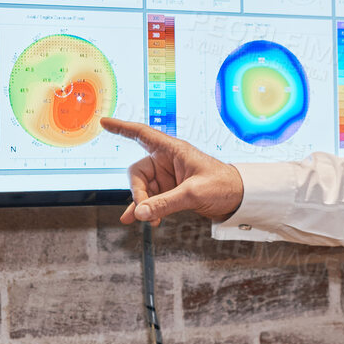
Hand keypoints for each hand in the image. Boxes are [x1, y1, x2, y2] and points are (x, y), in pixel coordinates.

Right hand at [99, 117, 244, 224]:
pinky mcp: (170, 192)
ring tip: (146, 221)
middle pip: (138, 172)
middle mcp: (167, 161)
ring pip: (143, 189)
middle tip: (144, 210)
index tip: (105, 122)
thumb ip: (165, 203)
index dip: (122, 128)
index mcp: (173, 150)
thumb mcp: (194, 193)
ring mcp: (167, 178)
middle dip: (138, 192)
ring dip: (142, 205)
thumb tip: (140, 213)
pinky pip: (151, 200)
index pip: (142, 134)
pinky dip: (145, 210)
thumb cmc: (223, 185)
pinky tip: (137, 219)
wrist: (239, 199)